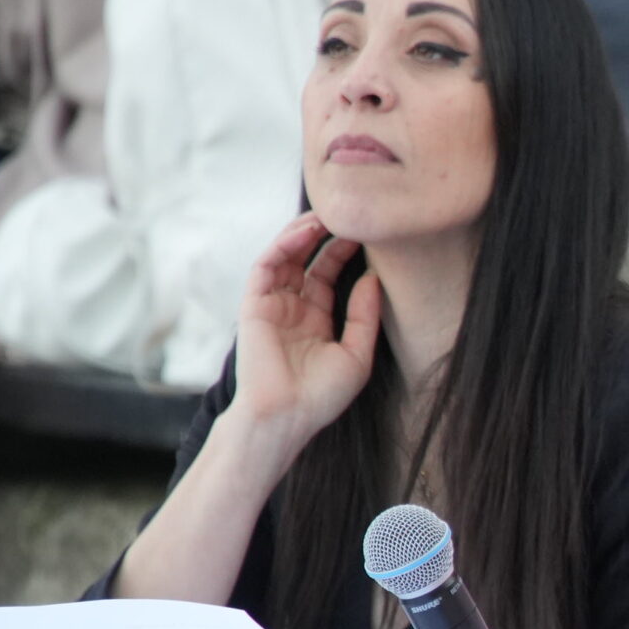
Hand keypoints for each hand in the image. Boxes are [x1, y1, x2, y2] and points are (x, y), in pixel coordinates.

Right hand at [224, 213, 383, 456]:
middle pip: (307, 259)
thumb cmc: (321, 396)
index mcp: (316, 319)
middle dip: (325, 234)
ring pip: (285, 256)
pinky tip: (305, 231)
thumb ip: (365, 315)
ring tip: (328, 213)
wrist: (286, 417)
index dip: (345, 251)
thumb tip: (374, 277)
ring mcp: (272, 305)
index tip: (368, 233)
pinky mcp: (254, 305)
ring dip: (303, 232)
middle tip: (347, 212)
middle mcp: (293, 308)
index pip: (328, 273)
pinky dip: (284, 245)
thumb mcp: (356, 354)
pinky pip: (266, 265)